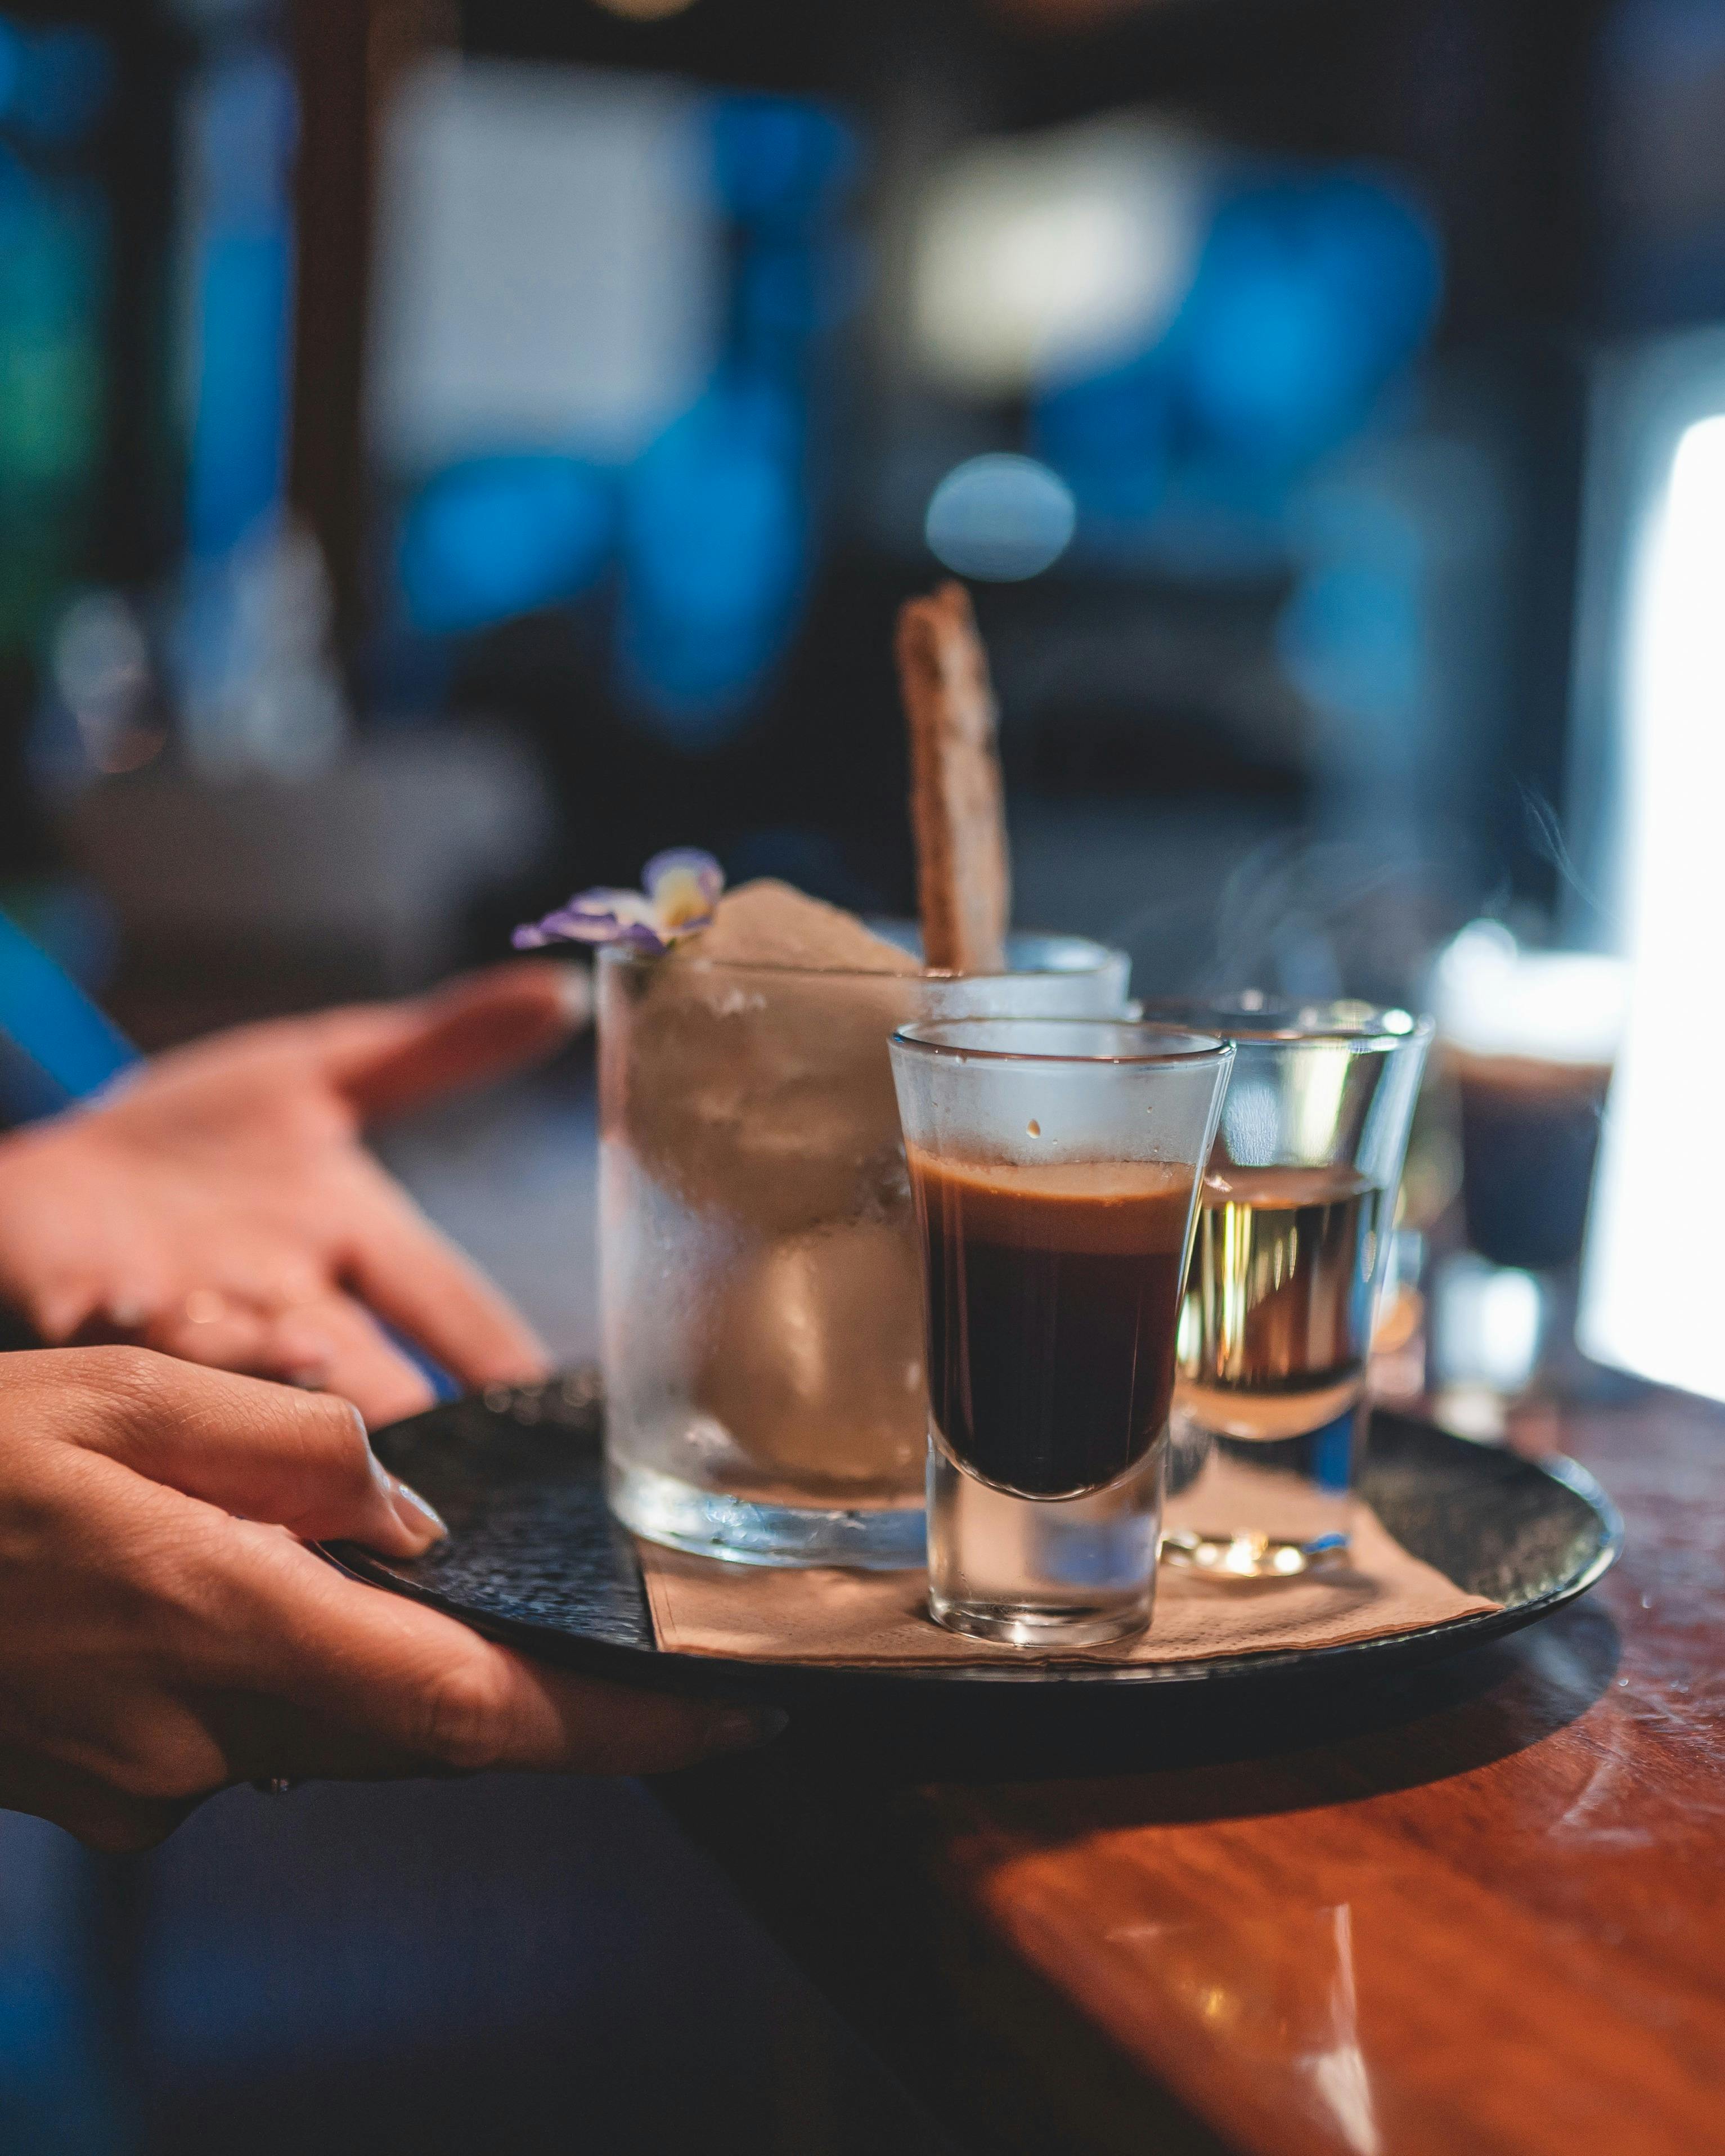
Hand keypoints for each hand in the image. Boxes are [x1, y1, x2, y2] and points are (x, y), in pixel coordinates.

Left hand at [0, 963, 586, 1425]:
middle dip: (402, 1411)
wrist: (48, 1175)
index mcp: (353, 1241)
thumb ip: (442, 1046)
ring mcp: (186, 1316)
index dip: (505, 1360)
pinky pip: (112, 1331)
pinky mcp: (81, 1309)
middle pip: (369, 1374)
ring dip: (273, 1363)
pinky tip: (131, 1307)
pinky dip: (128, 1326)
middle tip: (438, 1460)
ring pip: (250, 1365)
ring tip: (306, 1349)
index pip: (456, 1309)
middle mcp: (284, 1301)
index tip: (566, 1414)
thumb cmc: (196, 1139)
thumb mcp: (321, 1069)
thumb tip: (569, 990)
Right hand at [0, 1348, 781, 1849]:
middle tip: (619, 1638)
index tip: (734, 1725)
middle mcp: (198, 1731)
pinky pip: (247, 1727)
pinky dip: (285, 1661)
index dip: (623, 1730)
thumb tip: (408, 1520)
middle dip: (520, 1685)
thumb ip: (293, 1448)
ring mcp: (148, 1777)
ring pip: (332, 1721)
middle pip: (419, 1726)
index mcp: (222, 1621)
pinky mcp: (109, 1787)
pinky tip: (241, 1580)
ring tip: (390, 1564)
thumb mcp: (127, 1391)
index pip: (476, 1709)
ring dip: (385, 1656)